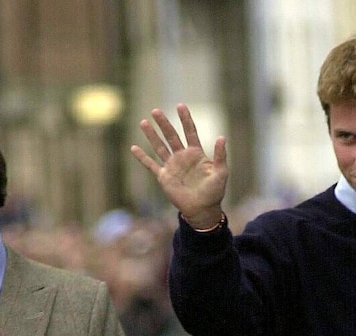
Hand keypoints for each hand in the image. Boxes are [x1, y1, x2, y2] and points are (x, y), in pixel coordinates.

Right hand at [130, 103, 227, 228]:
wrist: (202, 210)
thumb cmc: (214, 192)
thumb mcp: (221, 173)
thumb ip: (220, 155)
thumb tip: (221, 137)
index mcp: (196, 154)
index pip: (190, 132)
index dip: (185, 119)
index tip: (180, 106)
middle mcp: (182, 157)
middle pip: (171, 136)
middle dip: (164, 123)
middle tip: (155, 111)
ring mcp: (172, 166)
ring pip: (160, 147)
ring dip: (151, 135)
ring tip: (144, 122)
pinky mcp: (164, 177)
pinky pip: (151, 165)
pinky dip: (142, 158)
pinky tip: (134, 148)